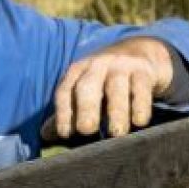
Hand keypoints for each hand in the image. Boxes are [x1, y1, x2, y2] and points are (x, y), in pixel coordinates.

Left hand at [48, 38, 174, 139]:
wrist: (141, 53)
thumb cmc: (106, 80)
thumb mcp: (87, 91)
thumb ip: (69, 112)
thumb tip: (45, 135)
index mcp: (77, 71)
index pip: (65, 92)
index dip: (62, 112)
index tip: (65, 134)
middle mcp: (97, 65)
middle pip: (87, 86)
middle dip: (86, 108)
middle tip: (87, 130)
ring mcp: (121, 66)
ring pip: (116, 88)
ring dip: (117, 112)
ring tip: (117, 133)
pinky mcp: (143, 70)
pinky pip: (141, 88)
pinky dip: (140, 106)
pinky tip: (139, 122)